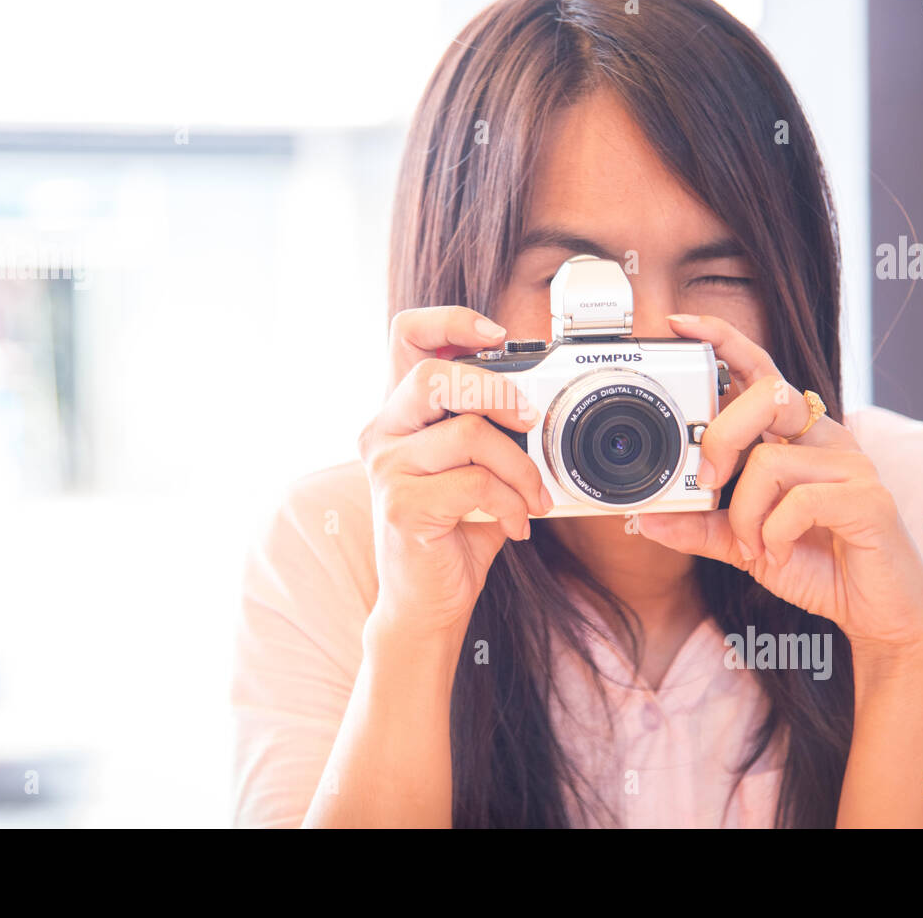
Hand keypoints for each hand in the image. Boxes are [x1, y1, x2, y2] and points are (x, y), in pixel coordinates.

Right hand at [358, 306, 553, 638]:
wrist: (426, 602)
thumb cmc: (455, 531)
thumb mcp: (475, 468)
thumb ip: (491, 429)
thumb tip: (541, 401)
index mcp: (400, 413)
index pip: (406, 336)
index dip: (451, 320)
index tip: (497, 334)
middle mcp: (381, 432)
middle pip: (433, 377)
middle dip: (497, 393)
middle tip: (530, 421)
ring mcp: (385, 468)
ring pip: (468, 434)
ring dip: (520, 468)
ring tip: (533, 498)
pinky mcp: (400, 505)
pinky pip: (474, 483)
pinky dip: (511, 503)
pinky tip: (515, 525)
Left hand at [637, 314, 922, 660]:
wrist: (881, 611)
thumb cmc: (819, 563)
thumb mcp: (746, 543)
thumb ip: (700, 526)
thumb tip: (646, 517)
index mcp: (799, 437)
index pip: (762, 371)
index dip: (724, 341)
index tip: (681, 326)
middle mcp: (827, 439)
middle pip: (766, 398)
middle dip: (721, 439)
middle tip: (708, 484)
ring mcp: (853, 465)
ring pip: (770, 461)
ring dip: (746, 514)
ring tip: (757, 545)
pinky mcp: (869, 499)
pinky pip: (801, 501)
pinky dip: (775, 534)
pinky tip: (781, 554)